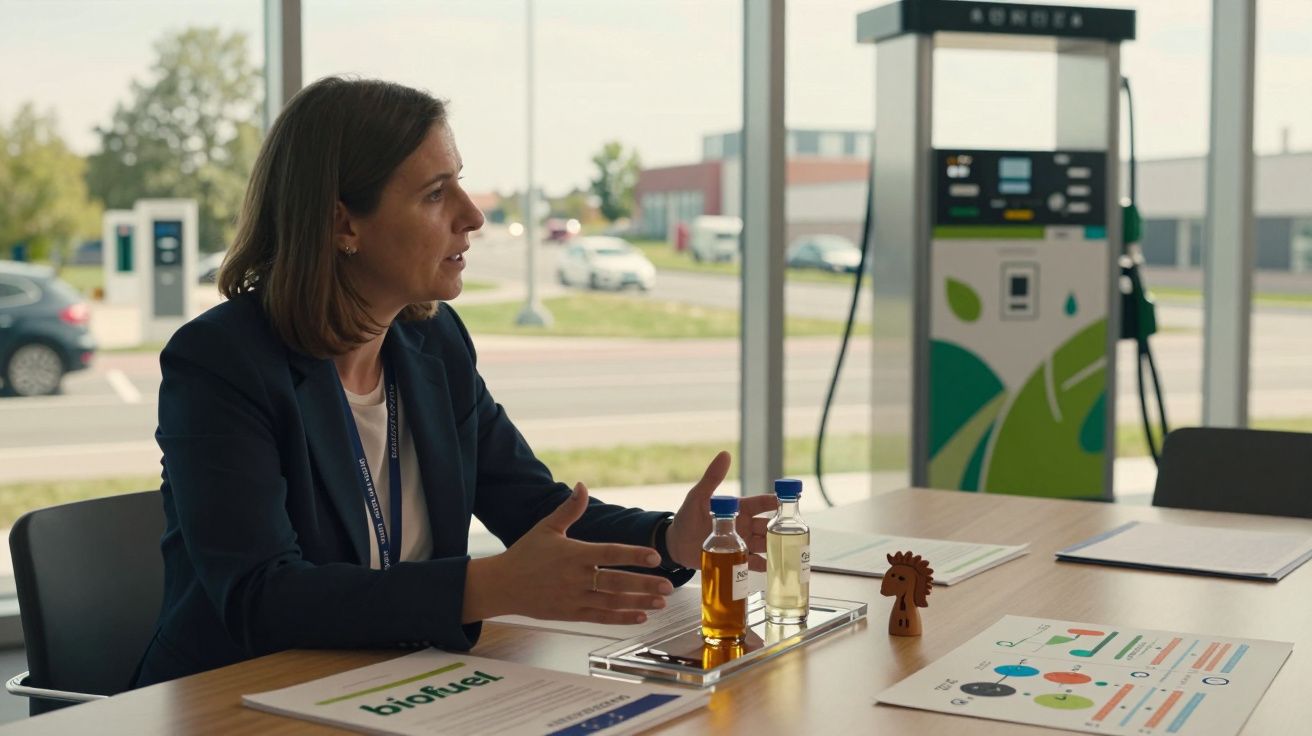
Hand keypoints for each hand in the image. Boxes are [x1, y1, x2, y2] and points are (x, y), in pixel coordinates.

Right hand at [462, 483, 674, 624]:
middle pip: (616, 582)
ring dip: (639, 603)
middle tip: (668, 586)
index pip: (609, 553)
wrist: (502, 585)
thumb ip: (569, 509)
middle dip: (644, 585)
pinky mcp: (570, 614)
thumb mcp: (546, 527)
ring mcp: (574, 598)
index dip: (633, 555)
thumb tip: (582, 485)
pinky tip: (641, 616)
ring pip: (612, 602)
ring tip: (662, 603)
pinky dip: (621, 618)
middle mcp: (576, 578)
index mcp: (573, 554)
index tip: (655, 556)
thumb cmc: (525, 553)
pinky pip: (600, 617)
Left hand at [663, 451, 778, 571]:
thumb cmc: (687, 517)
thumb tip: (725, 454)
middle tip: (790, 532)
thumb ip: (712, 477)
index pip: (761, 504)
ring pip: (764, 544)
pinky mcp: (736, 558)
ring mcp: (741, 542)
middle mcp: (744, 525)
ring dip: (774, 547)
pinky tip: (771, 568)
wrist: (676, 544)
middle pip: (767, 526)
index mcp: (739, 508)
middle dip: (779, 528)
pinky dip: (763, 565)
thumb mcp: (698, 496)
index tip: (789, 500)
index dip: (775, 501)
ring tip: (784, 552)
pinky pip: (753, 562)